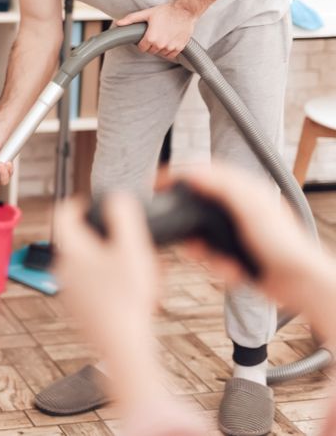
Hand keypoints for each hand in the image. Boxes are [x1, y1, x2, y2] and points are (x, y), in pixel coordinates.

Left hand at [54, 193, 159, 353]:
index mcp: (70, 249)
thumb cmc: (126, 299)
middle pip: (81, 239)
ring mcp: (69, 289)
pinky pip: (94, 284)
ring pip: (90, 263)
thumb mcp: (132, 247)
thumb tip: (115, 198)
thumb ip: (123, 215)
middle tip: (130, 243)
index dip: (78, 202)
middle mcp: (63, 267)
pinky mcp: (80, 307)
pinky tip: (135, 291)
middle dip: (108, 237)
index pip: (62, 213)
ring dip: (114, 260)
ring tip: (141, 271)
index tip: (93, 203)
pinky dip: (112, 281)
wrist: (123, 345)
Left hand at [116, 3, 196, 59]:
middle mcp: (160, 44)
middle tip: (155, 34)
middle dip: (151, 44)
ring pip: (161, 53)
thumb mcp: (147, 13)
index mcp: (151, 38)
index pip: (142, 48)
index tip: (146, 36)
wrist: (185, 11)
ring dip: (160, 47)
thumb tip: (118, 23)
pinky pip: (171, 55)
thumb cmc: (166, 11)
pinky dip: (169, 50)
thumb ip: (131, 19)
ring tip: (163, 36)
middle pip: (151, 51)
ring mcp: (171, 47)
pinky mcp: (179, 47)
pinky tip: (169, 41)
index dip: (143, 42)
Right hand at [181, 164, 334, 306]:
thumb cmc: (285, 244)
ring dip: (204, 251)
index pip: (204, 172)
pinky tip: (233, 270)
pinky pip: (210, 255)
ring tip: (218, 260)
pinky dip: (217, 264)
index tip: (156, 182)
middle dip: (189, 226)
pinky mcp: (233, 251)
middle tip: (186, 238)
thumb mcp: (251, 208)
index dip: (179, 175)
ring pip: (200, 234)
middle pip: (196, 206)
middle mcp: (238, 207)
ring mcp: (235, 230)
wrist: (300, 283)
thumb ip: (222, 187)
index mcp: (245, 189)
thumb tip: (192, 173)